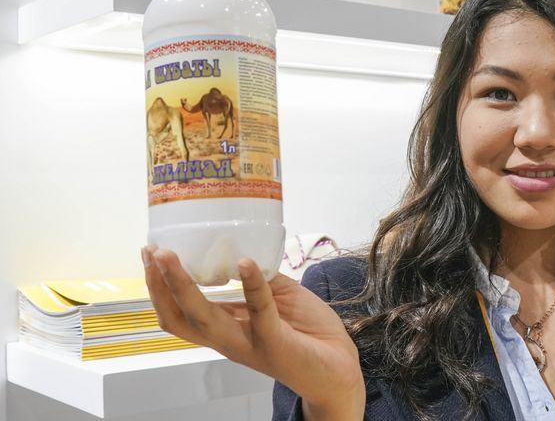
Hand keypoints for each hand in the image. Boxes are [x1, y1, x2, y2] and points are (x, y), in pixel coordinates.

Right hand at [142, 246, 364, 419]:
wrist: (340, 367)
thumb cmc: (309, 334)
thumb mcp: (278, 298)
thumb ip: (259, 280)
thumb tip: (243, 250)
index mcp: (226, 330)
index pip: (180, 313)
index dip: (160, 287)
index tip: (151, 254)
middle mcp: (229, 340)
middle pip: (179, 318)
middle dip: (159, 284)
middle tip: (152, 252)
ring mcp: (249, 344)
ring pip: (204, 318)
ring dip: (184, 285)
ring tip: (171, 257)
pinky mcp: (274, 342)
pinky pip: (259, 310)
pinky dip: (251, 284)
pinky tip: (245, 262)